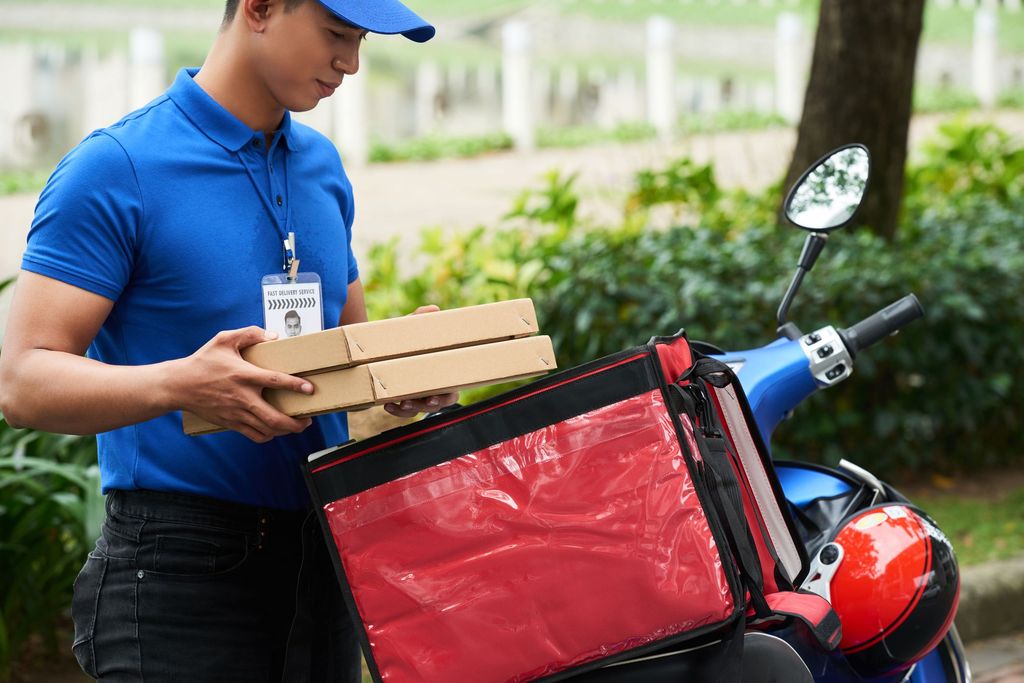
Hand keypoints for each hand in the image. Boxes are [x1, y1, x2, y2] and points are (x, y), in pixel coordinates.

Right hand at [167, 326, 313, 442]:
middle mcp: (242, 397)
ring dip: (285, 430)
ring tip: (296, 425)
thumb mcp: (223, 340)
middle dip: (296, 423)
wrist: (179, 385)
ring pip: (267, 430)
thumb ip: (249, 333)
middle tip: (308, 419)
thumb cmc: (203, 361)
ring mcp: (237, 413)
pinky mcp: (231, 423)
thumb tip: (273, 336)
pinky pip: (255, 435)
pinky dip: (269, 435)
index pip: (275, 381)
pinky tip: (275, 429)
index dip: (295, 385)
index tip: (310, 388)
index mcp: (243, 375)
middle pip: (274, 417)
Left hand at [382, 304, 458, 417]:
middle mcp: (428, 386)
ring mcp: (414, 395)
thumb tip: (433, 310)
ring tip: (403, 403)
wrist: (377, 348)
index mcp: (438, 372)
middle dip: (433, 405)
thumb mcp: (410, 328)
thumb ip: (420, 318)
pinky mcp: (398, 399)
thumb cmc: (401, 339)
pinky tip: (388, 404)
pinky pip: (401, 411)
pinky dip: (396, 410)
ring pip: (417, 409)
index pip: (451, 388)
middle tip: (429, 401)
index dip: (449, 394)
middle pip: (437, 403)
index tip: (443, 393)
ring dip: (412, 409)